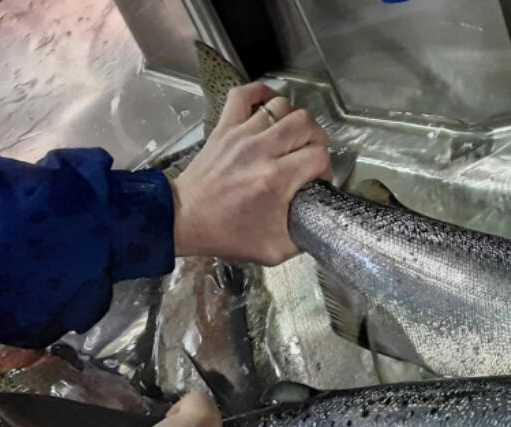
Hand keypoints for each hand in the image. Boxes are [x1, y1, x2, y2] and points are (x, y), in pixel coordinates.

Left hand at [170, 82, 331, 265]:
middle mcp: (261, 150)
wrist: (185, 219)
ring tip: (291, 138)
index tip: (316, 180)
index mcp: (275, 179)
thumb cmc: (228, 234)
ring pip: (283, 107)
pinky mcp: (224, 127)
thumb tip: (318, 217)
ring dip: (294, 121)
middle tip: (310, 156)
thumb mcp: (276, 249)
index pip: (319, 156)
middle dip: (317, 139)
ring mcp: (241, 134)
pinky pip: (245, 94)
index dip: (325, 168)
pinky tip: (271, 107)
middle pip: (306, 124)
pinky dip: (262, 93)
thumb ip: (304, 234)